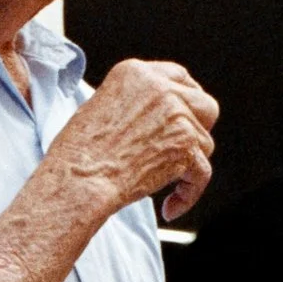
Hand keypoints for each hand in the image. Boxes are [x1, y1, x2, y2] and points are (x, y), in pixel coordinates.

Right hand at [47, 58, 218, 221]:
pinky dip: (189, 194)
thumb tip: (158, 120)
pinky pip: (201, 172)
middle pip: (205, 105)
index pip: (179, 76)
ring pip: (205, 143)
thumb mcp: (100, 108)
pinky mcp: (185, 146)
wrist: (78, 179)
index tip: (186, 115)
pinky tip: (170, 207)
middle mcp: (160, 88)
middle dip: (200, 127)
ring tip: (163, 185)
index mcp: (135, 73)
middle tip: (184, 149)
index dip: (186, 98)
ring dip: (189, 165)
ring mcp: (177, 116)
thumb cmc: (77, 154)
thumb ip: (134, 104)